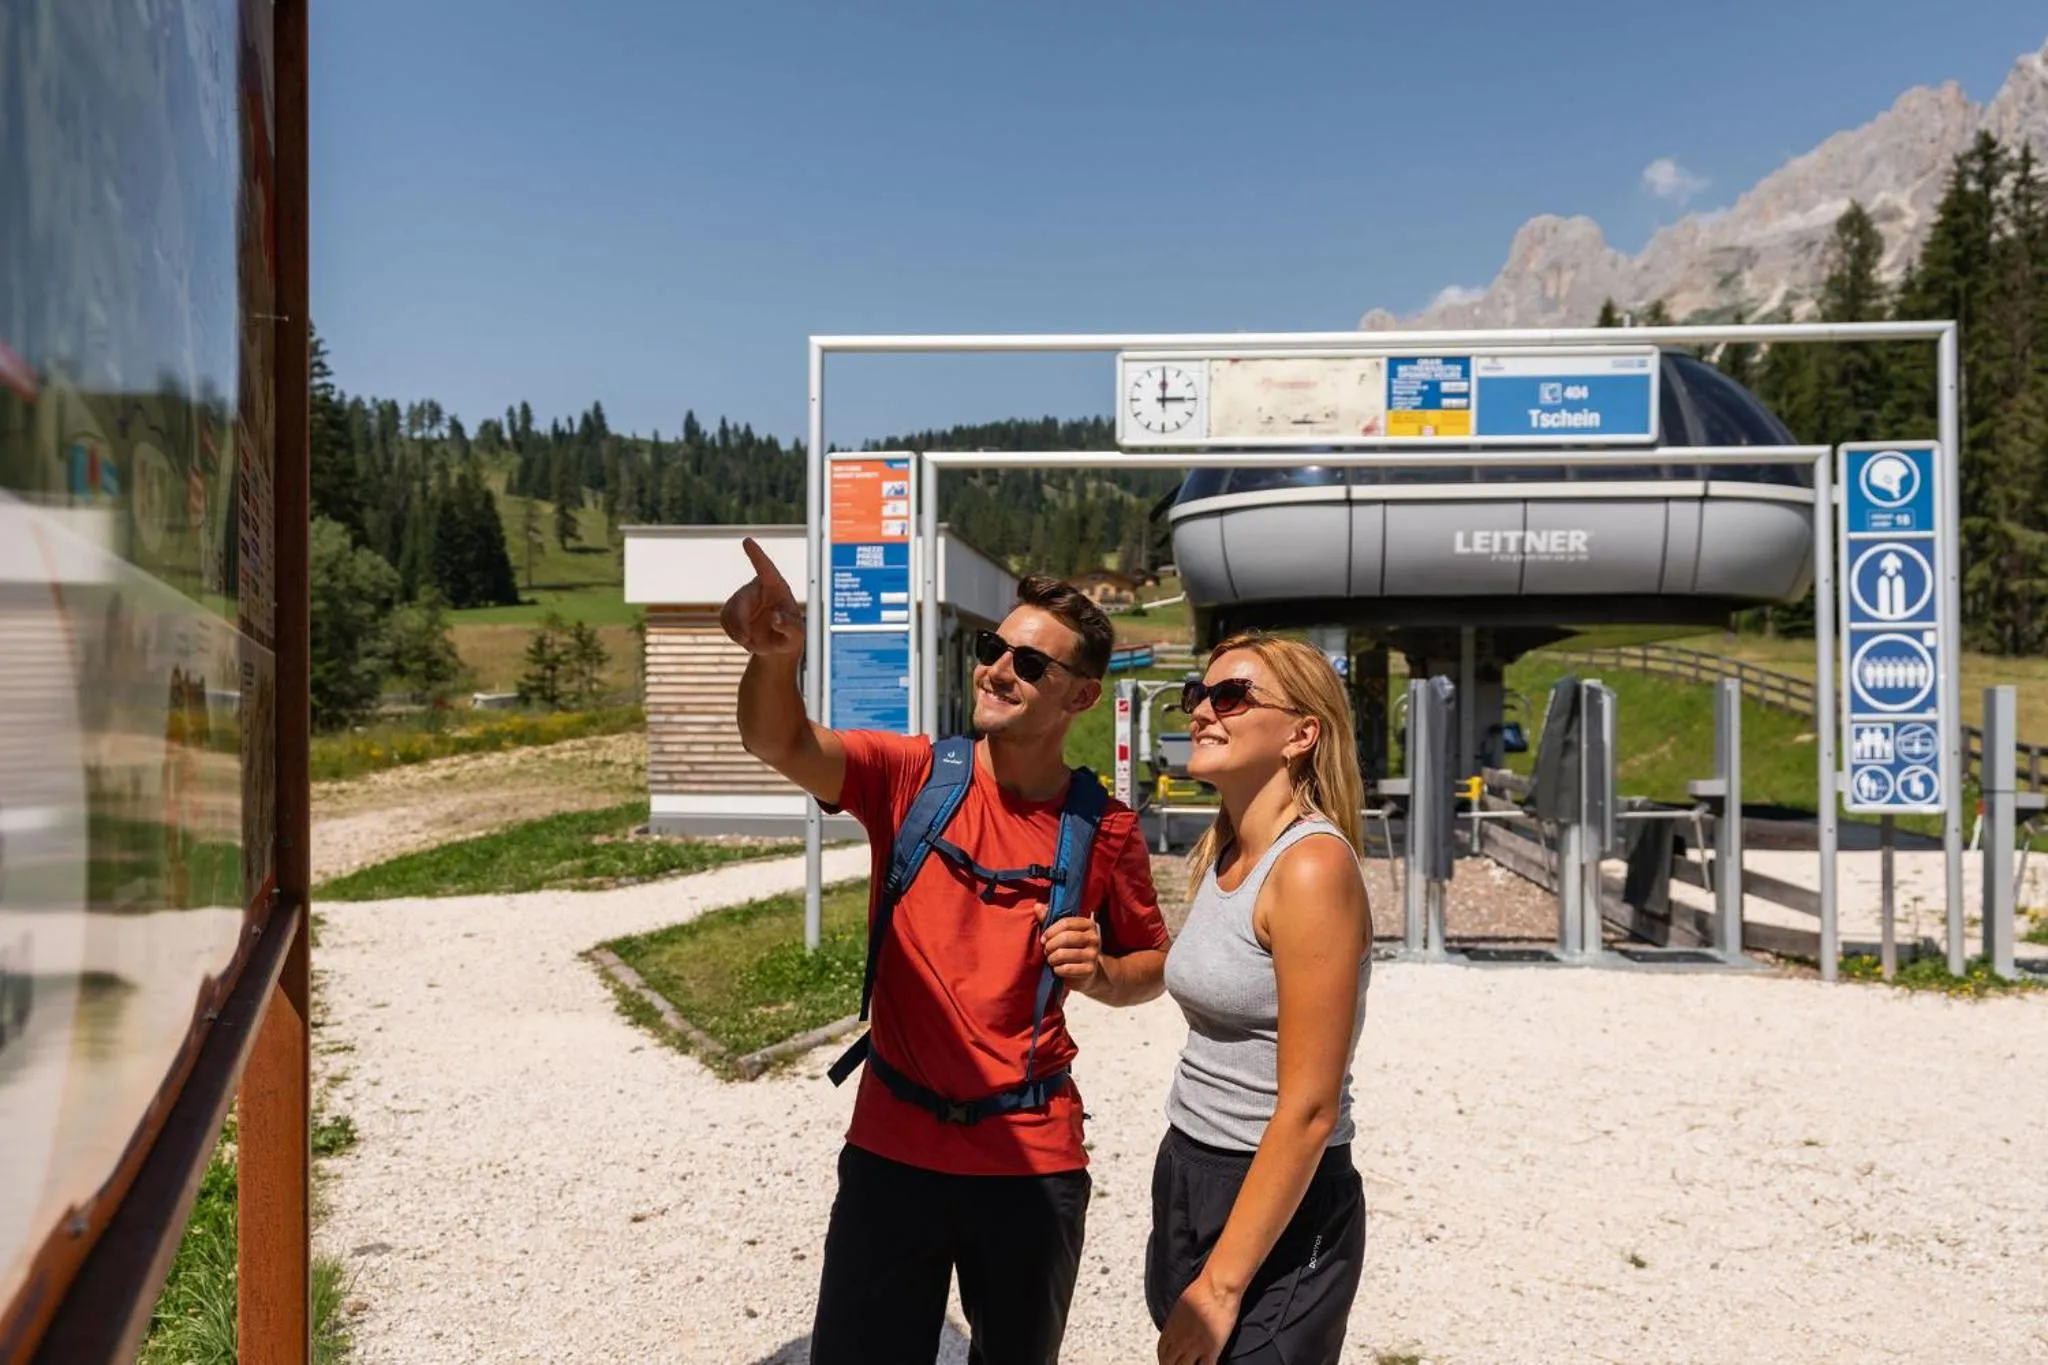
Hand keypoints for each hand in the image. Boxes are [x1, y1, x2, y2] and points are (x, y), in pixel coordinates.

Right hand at [719, 537, 804, 657]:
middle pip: (740, 599)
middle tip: (746, 640)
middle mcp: (758, 588)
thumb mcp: (796, 636)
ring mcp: (743, 597)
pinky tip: (744, 639)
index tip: (747, 541)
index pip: (766, 568)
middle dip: (740, 621)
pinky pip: (724, 618)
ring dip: (736, 630)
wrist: (777, 646)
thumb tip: (776, 619)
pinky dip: (732, 633)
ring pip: (729, 610)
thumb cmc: (790, 635)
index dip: (756, 555)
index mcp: (777, 587)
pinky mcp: (732, 608)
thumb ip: (790, 627)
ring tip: (749, 642)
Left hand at [1041, 915, 1104, 991]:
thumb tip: (1037, 906)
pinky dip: (1057, 969)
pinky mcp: (1090, 970)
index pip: (1066, 923)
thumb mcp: (1062, 932)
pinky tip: (1057, 969)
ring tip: (1050, 960)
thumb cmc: (1071, 947)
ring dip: (1052, 958)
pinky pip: (1067, 968)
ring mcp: (1093, 954)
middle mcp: (1094, 938)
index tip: (1043, 938)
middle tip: (1046, 950)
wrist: (1086, 971)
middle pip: (1065, 937)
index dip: (1050, 931)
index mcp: (1088, 924)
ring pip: (1064, 953)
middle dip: (1050, 945)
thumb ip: (1050, 918)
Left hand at [1157, 1273, 1240, 1364]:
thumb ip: (1177, 1321)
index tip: (1167, 1362)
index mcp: (1172, 1328)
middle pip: (1169, 1363)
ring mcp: (1195, 1347)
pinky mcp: (1211, 1349)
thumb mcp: (1181, 1306)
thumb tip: (1177, 1327)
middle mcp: (1180, 1340)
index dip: (1163, 1359)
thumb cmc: (1200, 1290)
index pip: (1161, 1351)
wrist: (1217, 1288)